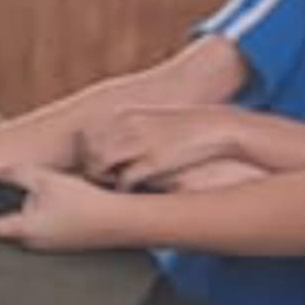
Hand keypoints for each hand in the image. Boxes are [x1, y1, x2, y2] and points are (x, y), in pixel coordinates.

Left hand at [0, 166, 129, 249]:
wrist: (116, 221)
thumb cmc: (83, 202)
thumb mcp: (45, 179)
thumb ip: (15, 174)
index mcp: (23, 230)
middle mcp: (30, 243)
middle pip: (5, 225)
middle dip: (7, 206)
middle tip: (17, 188)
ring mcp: (45, 247)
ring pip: (24, 227)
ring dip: (27, 210)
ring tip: (44, 196)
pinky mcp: (58, 245)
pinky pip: (41, 230)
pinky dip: (44, 217)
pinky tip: (59, 205)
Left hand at [80, 106, 244, 187]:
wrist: (218, 128)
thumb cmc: (183, 130)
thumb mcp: (151, 121)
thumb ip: (128, 130)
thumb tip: (103, 150)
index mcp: (125, 113)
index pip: (85, 135)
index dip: (86, 154)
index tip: (95, 165)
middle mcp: (127, 125)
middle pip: (88, 151)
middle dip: (90, 168)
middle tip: (102, 180)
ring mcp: (139, 142)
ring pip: (98, 166)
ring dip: (101, 180)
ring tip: (114, 186)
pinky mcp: (153, 162)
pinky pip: (123, 180)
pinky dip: (122, 189)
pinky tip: (132, 191)